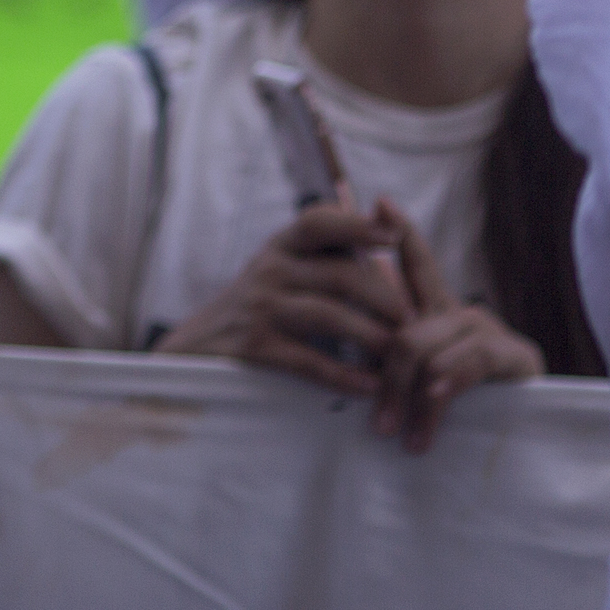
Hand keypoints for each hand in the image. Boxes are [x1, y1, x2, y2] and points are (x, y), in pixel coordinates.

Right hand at [154, 199, 412, 395]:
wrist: (197, 346)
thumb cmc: (257, 304)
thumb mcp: (280, 266)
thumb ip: (324, 252)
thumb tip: (385, 228)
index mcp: (281, 245)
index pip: (319, 222)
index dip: (358, 225)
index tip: (394, 236)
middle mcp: (271, 269)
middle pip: (339, 274)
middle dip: (384, 297)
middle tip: (413, 319)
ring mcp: (262, 307)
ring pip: (329, 316)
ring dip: (372, 336)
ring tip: (399, 353)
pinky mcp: (256, 347)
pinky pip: (309, 361)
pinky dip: (344, 376)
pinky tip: (369, 386)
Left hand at [373, 211, 544, 452]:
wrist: (531, 440)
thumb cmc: (467, 413)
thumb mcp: (422, 386)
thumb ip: (396, 364)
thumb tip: (352, 353)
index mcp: (438, 315)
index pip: (417, 265)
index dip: (400, 233)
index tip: (379, 202)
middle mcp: (462, 315)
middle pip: (406, 329)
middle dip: (388, 377)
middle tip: (380, 424)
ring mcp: (489, 331)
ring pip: (430, 347)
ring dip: (412, 396)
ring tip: (404, 437)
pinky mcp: (516, 355)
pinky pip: (471, 360)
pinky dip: (447, 383)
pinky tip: (433, 401)